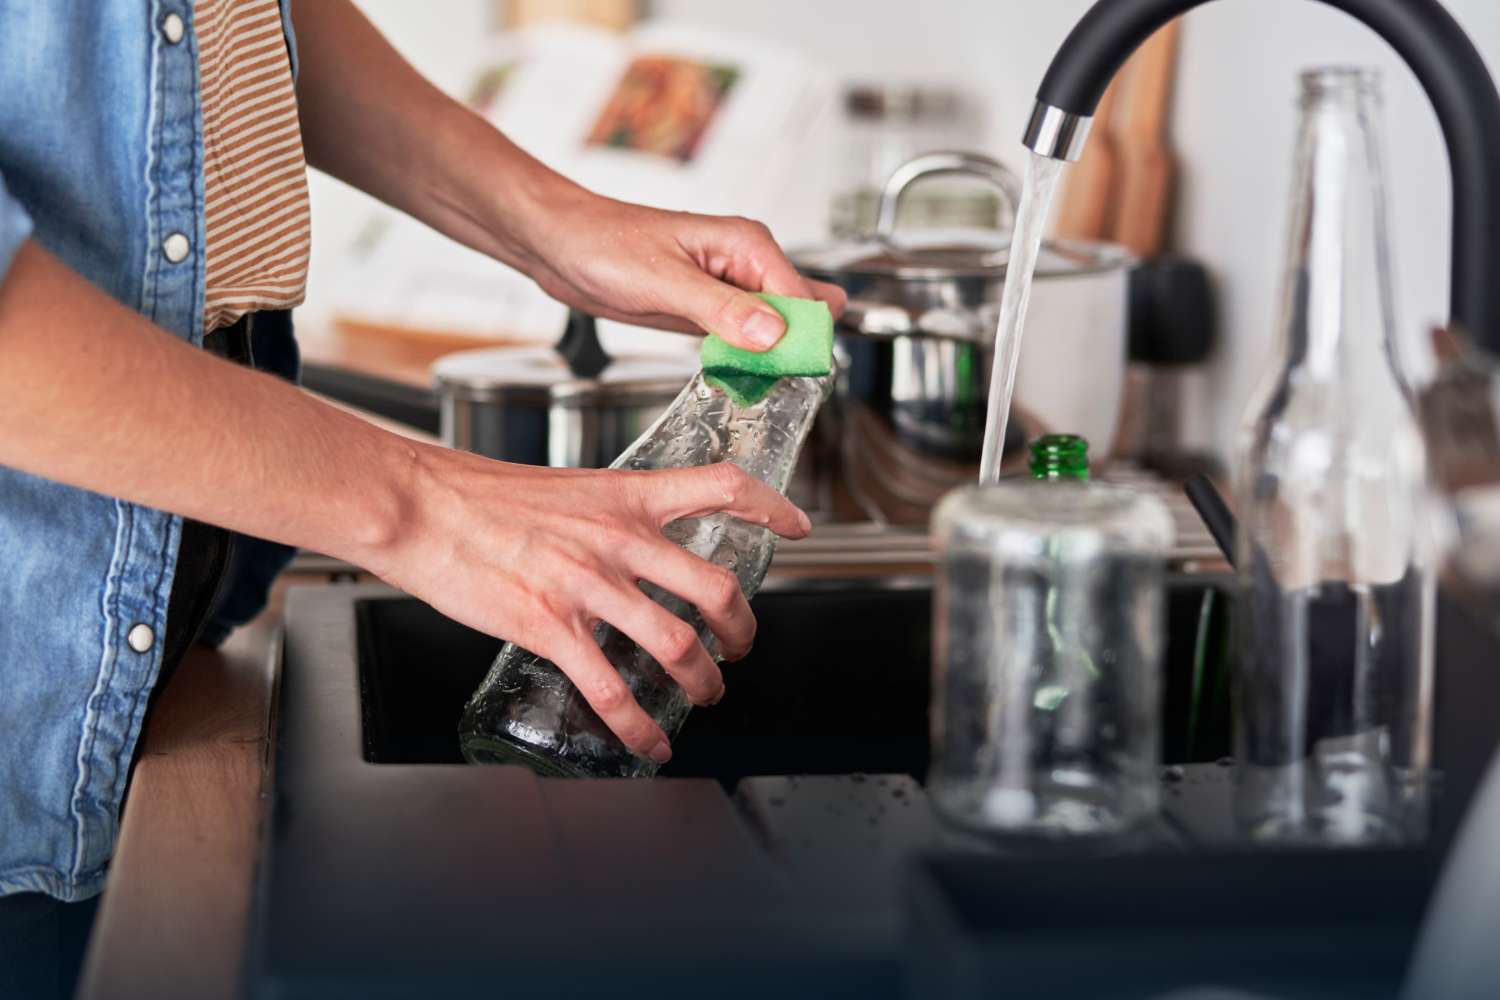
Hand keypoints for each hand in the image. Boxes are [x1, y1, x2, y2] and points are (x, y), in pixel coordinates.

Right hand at [363, 446, 812, 762]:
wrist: (419, 505)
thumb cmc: (481, 495)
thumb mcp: (567, 487)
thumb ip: (610, 515)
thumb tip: (634, 545)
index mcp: (625, 496)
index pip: (722, 485)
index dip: (770, 507)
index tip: (795, 527)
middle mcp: (617, 538)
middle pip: (716, 586)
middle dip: (743, 630)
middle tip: (740, 648)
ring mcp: (586, 584)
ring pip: (676, 643)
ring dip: (702, 681)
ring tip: (704, 695)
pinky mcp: (550, 624)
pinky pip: (610, 688)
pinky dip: (639, 727)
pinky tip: (649, 744)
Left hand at [519, 190, 846, 351]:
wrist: (560, 244)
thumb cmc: (602, 243)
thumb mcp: (664, 281)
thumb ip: (721, 309)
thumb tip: (774, 333)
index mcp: (747, 244)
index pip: (805, 299)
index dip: (801, 338)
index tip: (784, 371)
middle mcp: (746, 265)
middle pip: (801, 315)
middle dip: (790, 350)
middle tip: (759, 375)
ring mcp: (730, 289)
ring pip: (777, 332)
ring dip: (766, 360)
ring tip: (738, 376)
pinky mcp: (711, 311)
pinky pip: (746, 341)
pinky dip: (743, 361)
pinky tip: (724, 372)